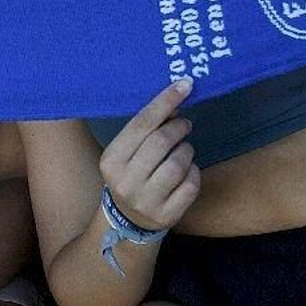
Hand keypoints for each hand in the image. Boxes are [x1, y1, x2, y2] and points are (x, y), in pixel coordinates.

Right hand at [98, 77, 199, 231]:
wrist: (128, 221)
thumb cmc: (130, 175)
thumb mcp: (128, 152)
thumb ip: (146, 130)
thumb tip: (175, 103)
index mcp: (111, 159)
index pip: (141, 123)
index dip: (165, 101)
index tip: (186, 84)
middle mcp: (125, 181)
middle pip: (161, 142)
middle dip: (179, 127)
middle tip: (185, 124)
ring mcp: (146, 201)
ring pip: (178, 164)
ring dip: (187, 150)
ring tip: (184, 150)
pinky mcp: (167, 216)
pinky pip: (191, 185)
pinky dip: (194, 172)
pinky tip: (187, 171)